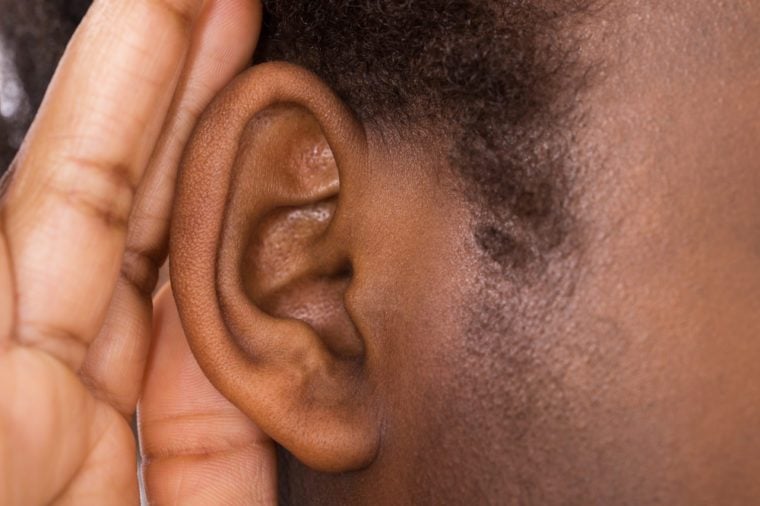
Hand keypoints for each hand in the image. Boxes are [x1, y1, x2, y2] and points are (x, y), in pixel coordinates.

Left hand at [0, 0, 273, 502]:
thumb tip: (8, 206)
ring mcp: (133, 455)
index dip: (121, 87)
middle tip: (230, 8)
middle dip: (191, 101)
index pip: (66, 200)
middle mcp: (53, 409)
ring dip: (251, 204)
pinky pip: (255, 411)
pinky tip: (313, 272)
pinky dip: (292, 341)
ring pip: (208, 305)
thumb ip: (0, 299)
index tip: (169, 1)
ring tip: (281, 99)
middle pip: (142, 227)